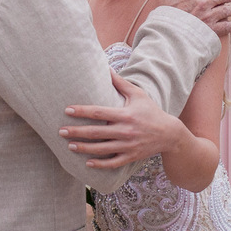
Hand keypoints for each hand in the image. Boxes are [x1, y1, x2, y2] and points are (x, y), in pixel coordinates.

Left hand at [59, 70, 185, 168]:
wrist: (169, 134)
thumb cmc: (150, 111)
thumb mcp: (137, 94)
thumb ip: (120, 83)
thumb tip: (106, 67)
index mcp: (125, 115)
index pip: (99, 112)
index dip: (81, 111)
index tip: (67, 110)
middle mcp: (125, 131)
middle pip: (96, 132)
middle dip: (77, 132)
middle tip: (60, 131)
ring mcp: (128, 145)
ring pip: (101, 149)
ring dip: (84, 148)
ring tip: (69, 146)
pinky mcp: (131, 156)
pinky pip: (113, 162)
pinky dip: (100, 164)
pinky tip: (87, 162)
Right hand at [158, 0, 230, 36]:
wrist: (167, 37)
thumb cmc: (164, 17)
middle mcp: (202, 2)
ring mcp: (208, 16)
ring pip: (227, 9)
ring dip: (230, 9)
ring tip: (230, 11)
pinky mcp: (212, 30)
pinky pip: (227, 25)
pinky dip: (230, 25)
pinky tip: (229, 25)